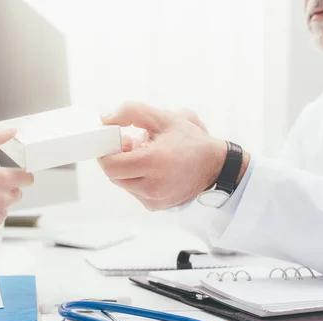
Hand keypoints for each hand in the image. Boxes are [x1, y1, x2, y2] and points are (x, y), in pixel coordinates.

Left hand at [98, 102, 247, 210]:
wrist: (216, 168)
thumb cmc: (190, 141)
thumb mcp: (163, 118)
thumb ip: (131, 112)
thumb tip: (105, 119)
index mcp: (154, 162)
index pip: (111, 165)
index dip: (106, 151)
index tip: (115, 139)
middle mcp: (152, 186)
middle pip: (114, 175)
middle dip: (116, 158)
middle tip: (130, 143)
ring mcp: (153, 199)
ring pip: (122, 183)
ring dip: (126, 168)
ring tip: (145, 155)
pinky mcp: (154, 206)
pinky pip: (133, 190)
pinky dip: (136, 178)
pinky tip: (151, 168)